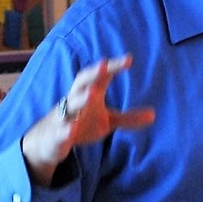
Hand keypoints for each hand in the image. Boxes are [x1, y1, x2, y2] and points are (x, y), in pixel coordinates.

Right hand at [21, 55, 154, 186]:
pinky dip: (65, 130)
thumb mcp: (107, 121)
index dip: (113, 67)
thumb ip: (128, 119)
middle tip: (105, 64)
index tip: (129, 59)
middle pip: (82, 82)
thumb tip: (154, 115)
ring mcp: (65, 117)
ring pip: (70, 105)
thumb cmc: (81, 123)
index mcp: (89, 93)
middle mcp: (76, 100)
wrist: (48, 142)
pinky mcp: (57, 135)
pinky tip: (70, 130)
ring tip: (92, 94)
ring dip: (81, 99)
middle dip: (93, 73)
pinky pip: (60, 131)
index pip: (102, 77)